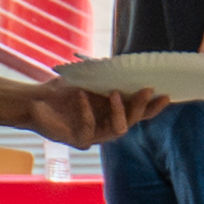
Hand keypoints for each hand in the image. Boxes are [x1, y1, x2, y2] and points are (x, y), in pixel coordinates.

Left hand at [13, 79, 153, 148]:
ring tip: (115, 93)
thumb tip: (128, 63)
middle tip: (147, 90)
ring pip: (118, 130)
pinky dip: (86, 111)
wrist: (36, 100)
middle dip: (142, 106)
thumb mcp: (88, 78)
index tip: (167, 95)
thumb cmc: (63, 89)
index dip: (153, 107)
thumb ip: (107, 74)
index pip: (139, 112)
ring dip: (120, 112)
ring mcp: (95, 135)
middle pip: (133, 121)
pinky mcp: (79, 140)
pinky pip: (89, 129)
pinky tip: (80, 95)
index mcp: (113, 111)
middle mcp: (107, 125)